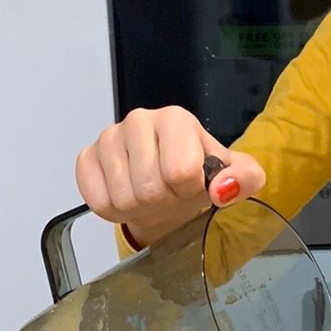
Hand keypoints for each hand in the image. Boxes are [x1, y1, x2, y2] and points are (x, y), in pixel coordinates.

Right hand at [75, 105, 264, 245]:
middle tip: (169, 195)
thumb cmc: (197, 178)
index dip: (188, 190)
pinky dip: (114, 211)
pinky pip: (98, 200)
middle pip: (149, 188)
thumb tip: (224, 188)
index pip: (180, 170)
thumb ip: (243, 179)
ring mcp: (109, 137)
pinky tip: (127, 196)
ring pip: (123, 198)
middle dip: (163, 202)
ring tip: (150, 197)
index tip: (191, 186)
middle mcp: (139, 120)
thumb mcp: (235, 177)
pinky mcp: (86, 158)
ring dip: (140, 209)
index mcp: (175, 119)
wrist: (167, 186)